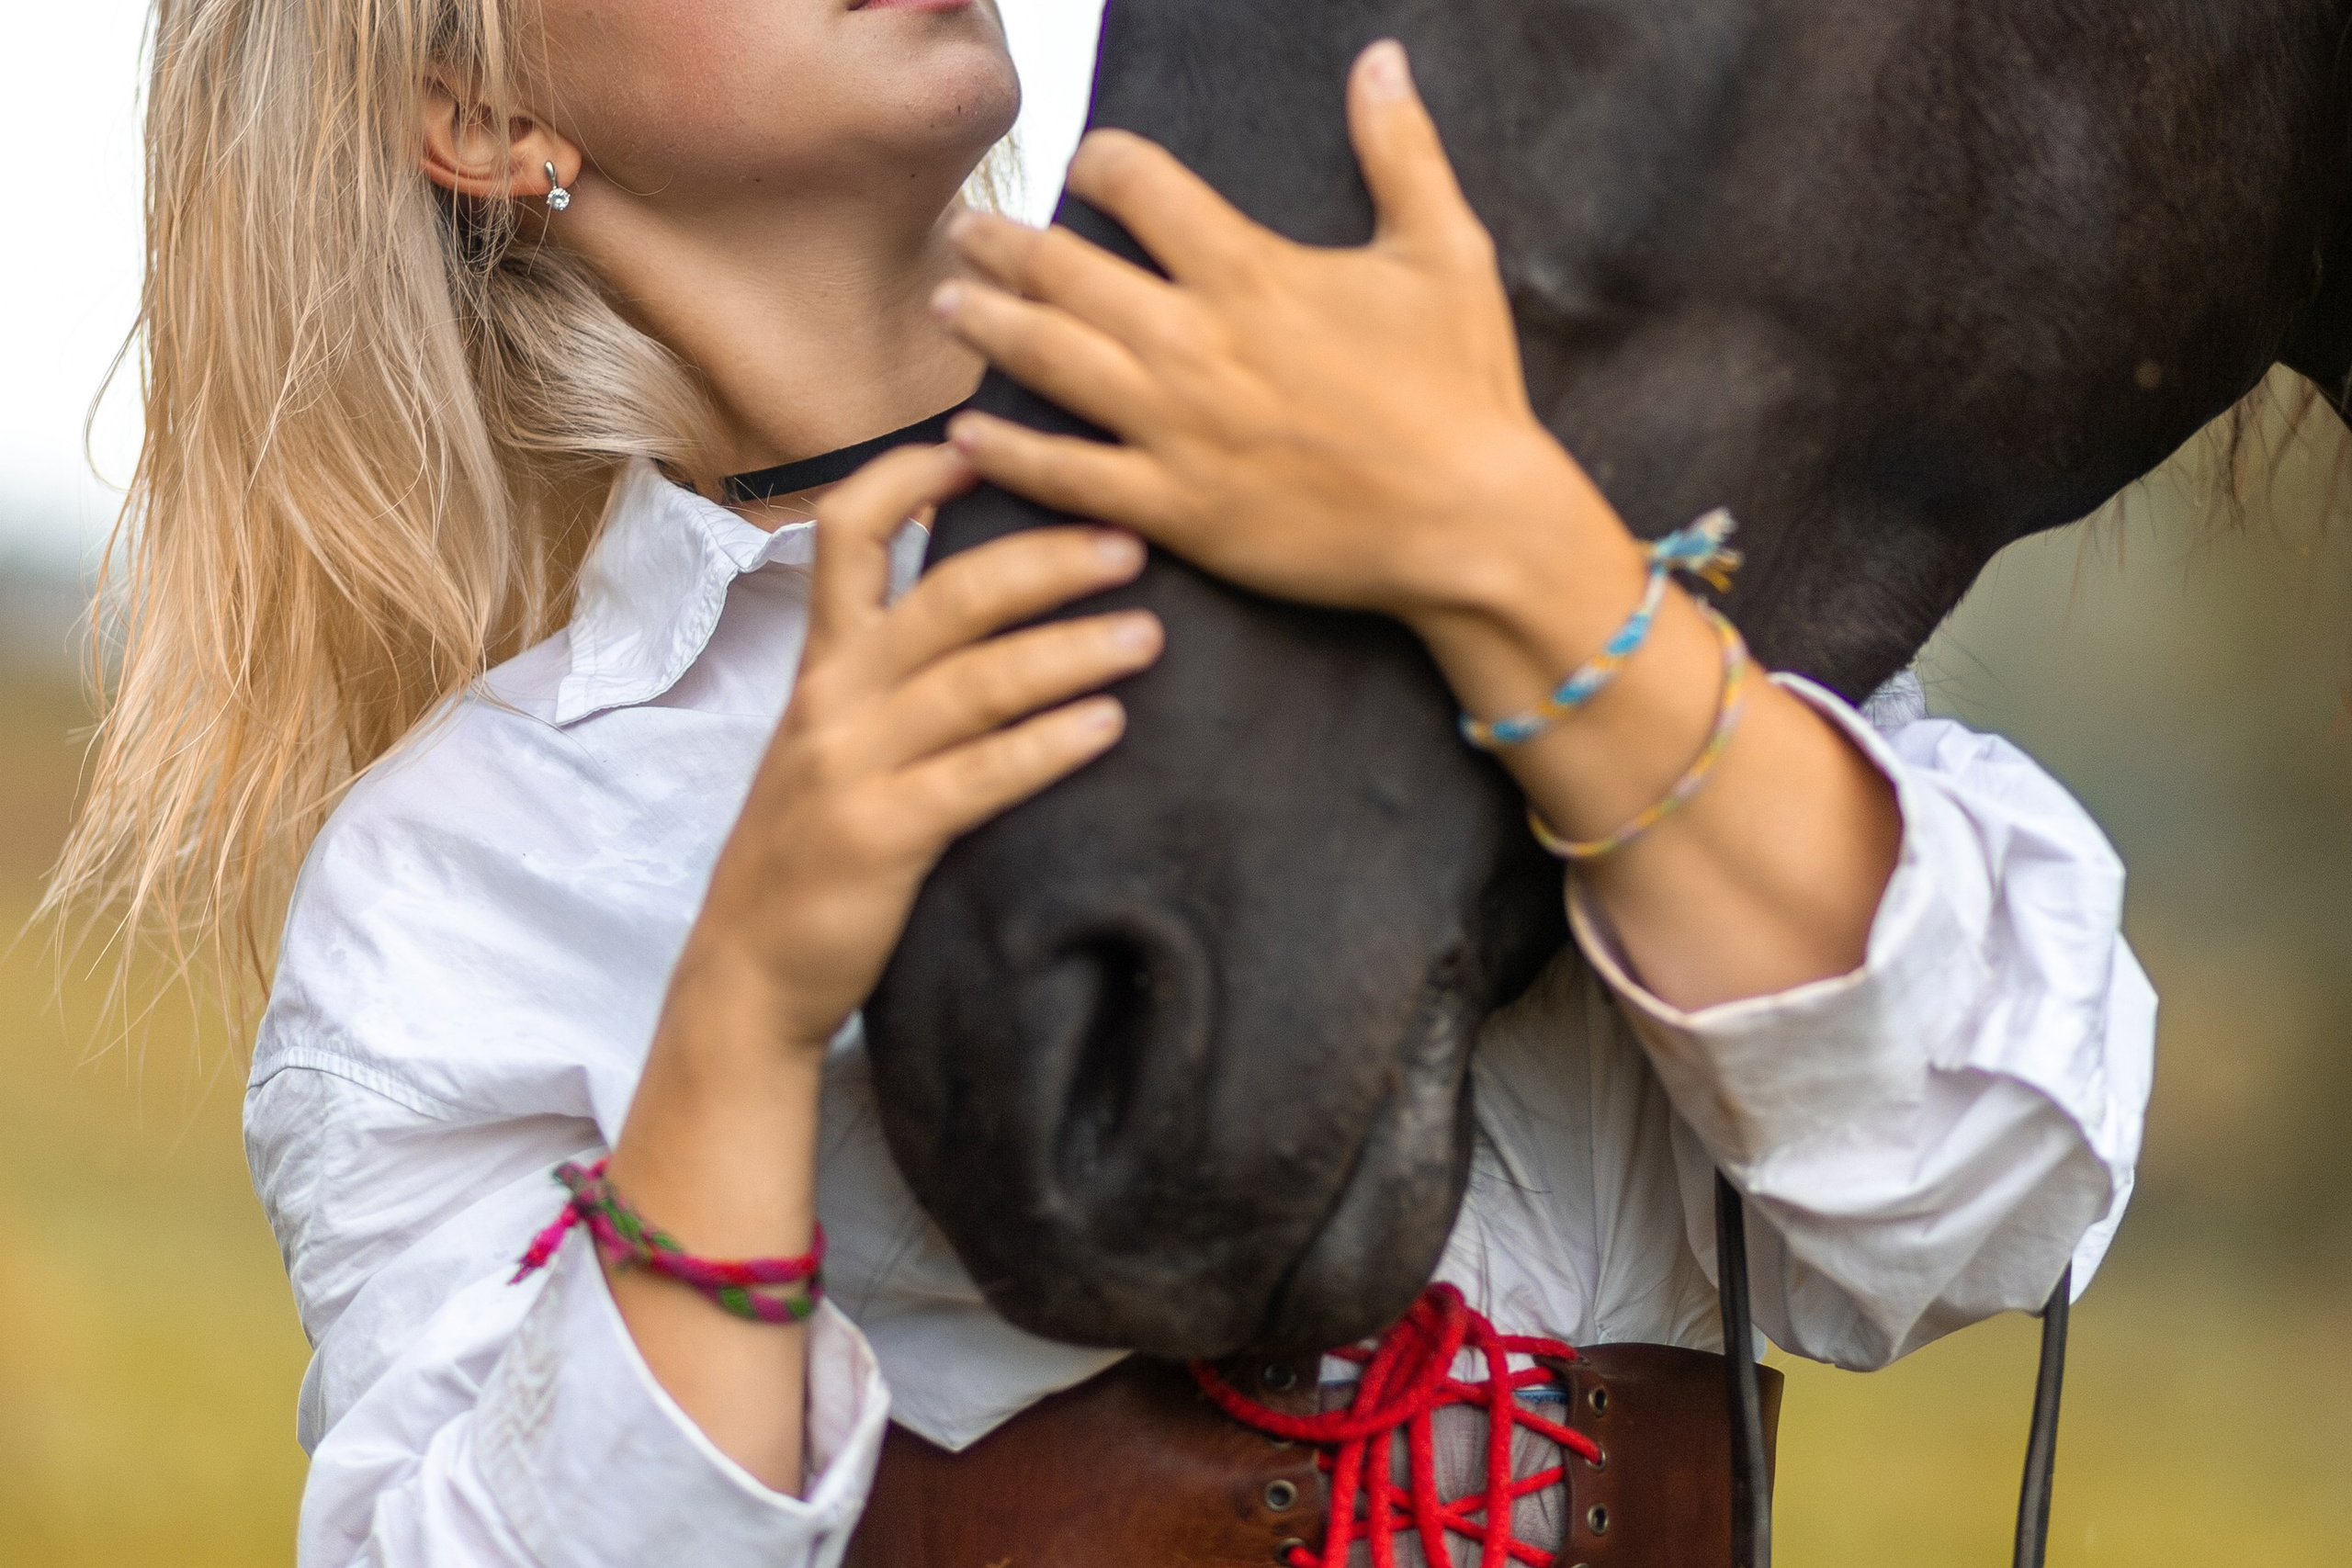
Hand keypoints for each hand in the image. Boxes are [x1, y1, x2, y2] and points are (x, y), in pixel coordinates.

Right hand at [685, 444, 1163, 1052]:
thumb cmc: (813, 846)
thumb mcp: (833, 738)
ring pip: (975, 681)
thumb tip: (985, 606)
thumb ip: (892, 673)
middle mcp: (835, 697)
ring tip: (1148, 633)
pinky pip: (980, 777)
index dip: (910, 476)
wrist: (750, 969)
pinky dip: (1049, 745)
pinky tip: (1110, 726)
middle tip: (1131, 542)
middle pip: (947, 595)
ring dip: (1071, 649)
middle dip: (1045, 559)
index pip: (849, 532)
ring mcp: (854, 765)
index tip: (983, 445)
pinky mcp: (881, 836)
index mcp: (825, 662)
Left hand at [931, 39, 1633, 634]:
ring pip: (1049, 360)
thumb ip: (1402, 150)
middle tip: (967, 231)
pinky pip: (1067, 474)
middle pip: (1063, 271)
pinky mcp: (1176, 509)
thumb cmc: (1465, 390)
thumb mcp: (1446, 254)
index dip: (1102, 163)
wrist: (1473, 524)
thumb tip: (1381, 58)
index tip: (1087, 165)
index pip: (1140, 185)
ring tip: (948, 303)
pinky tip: (968, 431)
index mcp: (1250, 271)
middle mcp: (1196, 343)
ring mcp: (1177, 430)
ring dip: (986, 325)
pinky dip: (1009, 451)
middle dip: (1003, 243)